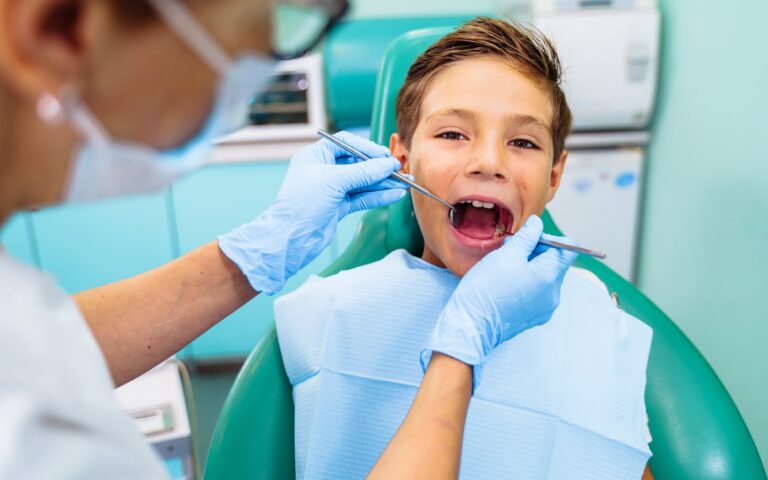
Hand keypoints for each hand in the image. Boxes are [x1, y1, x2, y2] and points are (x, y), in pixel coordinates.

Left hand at [219, 131, 406, 294]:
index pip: (346, 143)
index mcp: (315, 156)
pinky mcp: (338, 207)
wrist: (291, 238)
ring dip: (382, 183)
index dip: (367, 148)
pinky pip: (362, 198)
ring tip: (403, 184)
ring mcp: (332, 189)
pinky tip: (394, 195)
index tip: (384, 156)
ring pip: (362, 182)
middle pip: (357, 163)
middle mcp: (324, 170)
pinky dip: (378, 196)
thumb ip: (364, 172)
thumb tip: (388, 164)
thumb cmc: (301, 204)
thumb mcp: (334, 181)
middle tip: (399, 171)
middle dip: (378, 168)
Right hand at [422, 215, 577, 385]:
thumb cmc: (486, 288)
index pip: (568, 248)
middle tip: (511, 250)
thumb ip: (527, 237)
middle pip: (556, 263)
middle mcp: (554, 294)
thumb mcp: (506, 255)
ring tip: (505, 268)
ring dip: (531, 267)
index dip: (550, 238)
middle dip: (537, 252)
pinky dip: (527, 283)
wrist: (471, 325)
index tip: (530, 238)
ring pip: (546, 278)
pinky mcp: (535, 317)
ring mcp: (546, 308)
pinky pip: (538, 293)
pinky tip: (507, 284)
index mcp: (549, 276)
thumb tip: (537, 224)